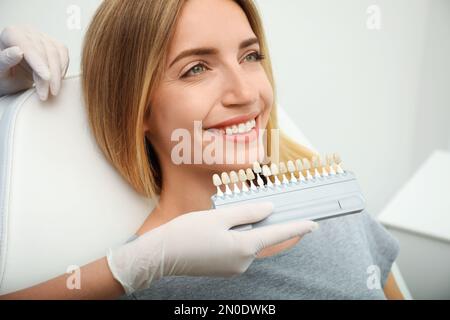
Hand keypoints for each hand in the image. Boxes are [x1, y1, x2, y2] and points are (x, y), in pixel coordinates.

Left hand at [0, 25, 68, 99]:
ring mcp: (42, 38)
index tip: (46, 78)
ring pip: (57, 54)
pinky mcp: (54, 45)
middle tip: (45, 94)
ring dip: (57, 76)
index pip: (28, 47)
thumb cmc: (5, 75)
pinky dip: (62, 70)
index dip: (39, 63)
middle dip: (49, 76)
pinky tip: (56, 81)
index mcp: (11, 34)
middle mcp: (28, 33)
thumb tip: (17, 51)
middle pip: (45, 52)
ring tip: (51, 91)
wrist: (13, 77)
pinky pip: (63, 55)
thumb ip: (4, 60)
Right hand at [106, 202, 318, 294]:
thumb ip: (247, 212)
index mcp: (244, 247)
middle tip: (249, 208)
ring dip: (243, 229)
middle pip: (261, 237)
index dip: (297, 228)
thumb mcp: (218, 216)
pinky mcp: (225, 268)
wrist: (162, 255)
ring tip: (218, 220)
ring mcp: (234, 268)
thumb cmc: (187, 233)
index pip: (278, 234)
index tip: (314, 224)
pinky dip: (235, 237)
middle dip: (259, 222)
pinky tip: (217, 231)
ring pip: (248, 242)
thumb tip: (268, 209)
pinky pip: (238, 249)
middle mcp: (243, 261)